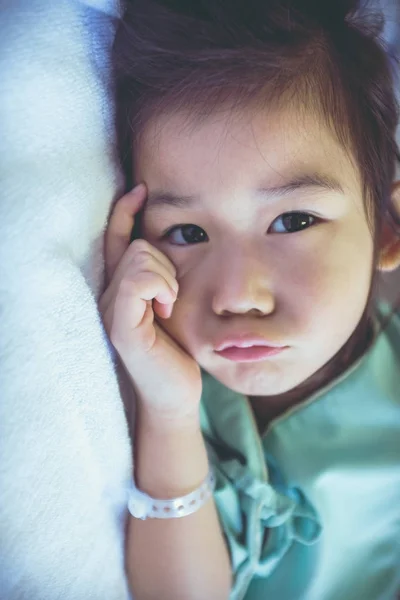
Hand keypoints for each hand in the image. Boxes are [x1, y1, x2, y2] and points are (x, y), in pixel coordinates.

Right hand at [98, 184, 201, 421]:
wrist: (174, 391)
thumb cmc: (177, 349)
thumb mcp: (173, 303)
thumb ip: (166, 275)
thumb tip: (177, 241)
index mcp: (121, 289)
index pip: (116, 239)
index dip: (125, 211)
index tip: (141, 190)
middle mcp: (109, 295)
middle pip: (137, 245)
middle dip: (165, 263)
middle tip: (172, 295)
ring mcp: (111, 311)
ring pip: (140, 259)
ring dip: (166, 277)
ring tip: (169, 305)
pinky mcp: (121, 327)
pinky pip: (138, 282)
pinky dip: (160, 288)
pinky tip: (166, 309)